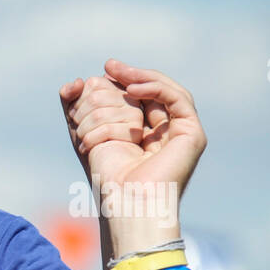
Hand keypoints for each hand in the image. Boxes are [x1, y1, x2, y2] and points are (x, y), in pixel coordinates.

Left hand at [61, 59, 206, 244]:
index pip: (132, 100)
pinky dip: (154, 88)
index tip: (90, 77)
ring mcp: (181, 133)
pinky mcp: (192, 134)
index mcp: (143, 135)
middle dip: (124, 80)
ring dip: (135, 81)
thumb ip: (81, 108)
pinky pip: (177, 99)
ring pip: (161, 92)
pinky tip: (131, 88)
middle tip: (105, 69)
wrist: (125, 200)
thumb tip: (77, 82)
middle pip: (147, 94)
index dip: (115, 84)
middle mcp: (164, 133)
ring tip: (114, 74)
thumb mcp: (86, 134)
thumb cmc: (106, 176)